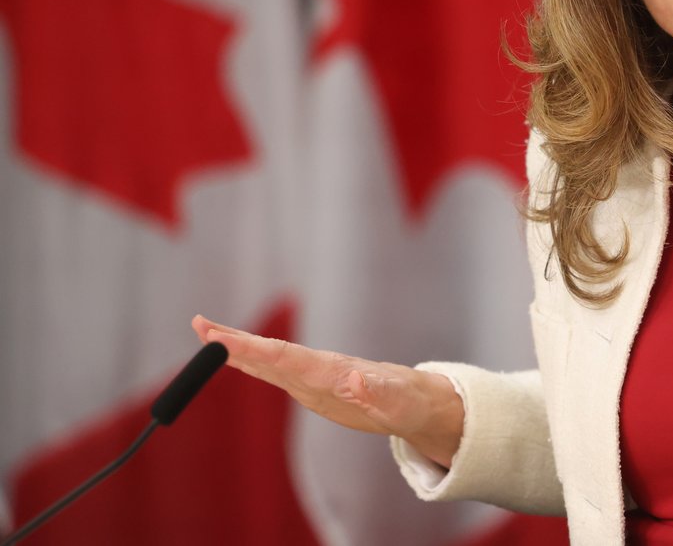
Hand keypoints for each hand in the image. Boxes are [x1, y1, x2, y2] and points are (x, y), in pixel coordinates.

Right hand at [192, 315, 464, 466]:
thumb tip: (357, 380)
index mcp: (332, 370)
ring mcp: (313, 375)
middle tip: (199, 324)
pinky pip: (275, 371)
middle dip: (235, 340)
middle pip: (269, 352)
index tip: (222, 339)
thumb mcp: (396, 403)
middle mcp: (318, 368)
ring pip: (268, 359)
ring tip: (205, 333)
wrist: (417, 399)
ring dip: (237, 347)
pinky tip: (234, 357)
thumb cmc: (408, 400)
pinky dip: (251, 362)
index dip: (252, 349)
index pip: (286, 357)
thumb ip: (375, 393)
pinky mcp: (312, 386)